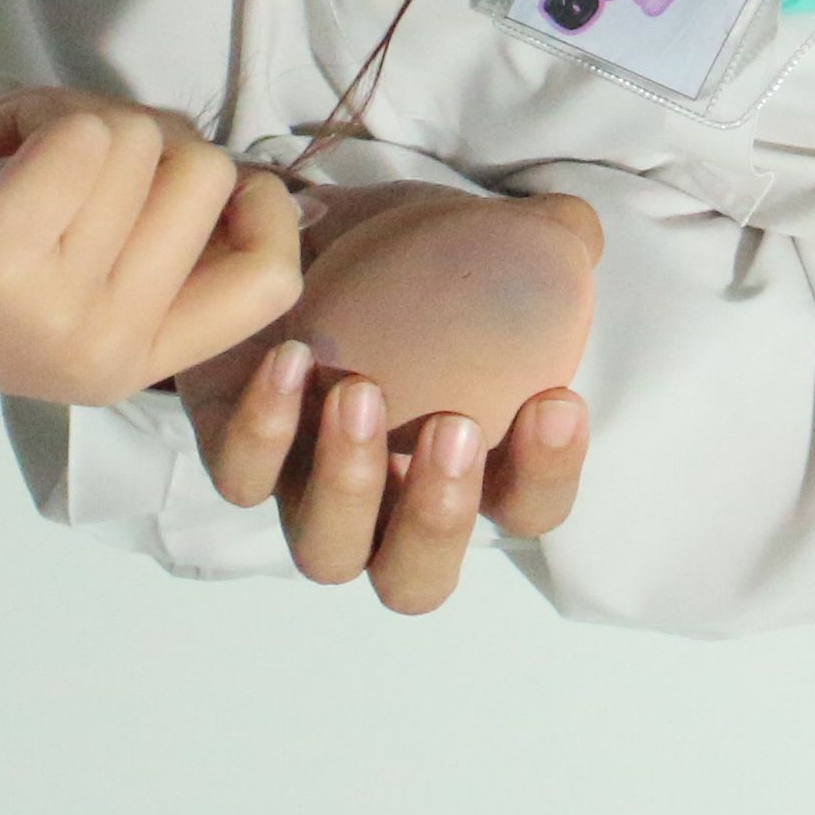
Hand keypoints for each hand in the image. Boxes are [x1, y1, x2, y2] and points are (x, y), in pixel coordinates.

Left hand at [0, 90, 298, 401]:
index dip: (258, 203)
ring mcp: (55, 312)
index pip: (271, 280)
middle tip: (55, 151)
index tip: (179, 170)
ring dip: (71, 111)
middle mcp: (105, 352)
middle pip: (207, 177)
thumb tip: (238, 172)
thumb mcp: (54, 292)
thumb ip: (141, 249)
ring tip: (4, 145)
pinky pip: (83, 136)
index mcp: (129, 365)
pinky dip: (31, 109)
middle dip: (140, 130)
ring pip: (142, 142)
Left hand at [183, 183, 599, 612]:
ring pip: (327, 551)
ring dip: (350, 482)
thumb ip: (544, 239)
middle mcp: (385, 504)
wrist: (295, 234)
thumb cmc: (405, 254)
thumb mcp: (479, 237)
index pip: (526, 509)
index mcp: (465, 467)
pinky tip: (289, 359)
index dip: (548, 475)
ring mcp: (305, 488)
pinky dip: (265, 431)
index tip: (555, 400)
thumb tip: (577, 236)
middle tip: (451, 429)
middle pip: (415, 580)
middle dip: (438, 517)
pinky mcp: (236, 449)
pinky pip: (243, 476)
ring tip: (360, 393)